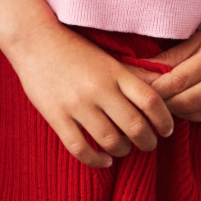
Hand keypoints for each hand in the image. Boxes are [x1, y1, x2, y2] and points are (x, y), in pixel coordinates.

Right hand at [12, 25, 173, 169]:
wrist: (34, 40)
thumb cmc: (73, 48)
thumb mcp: (106, 57)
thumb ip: (130, 75)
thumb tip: (160, 92)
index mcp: (114, 72)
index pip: (151, 101)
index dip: (165, 120)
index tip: (166, 129)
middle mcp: (99, 88)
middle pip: (135, 126)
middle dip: (148, 142)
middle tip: (147, 144)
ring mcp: (76, 103)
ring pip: (110, 141)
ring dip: (122, 151)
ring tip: (122, 149)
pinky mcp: (56, 116)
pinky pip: (80, 148)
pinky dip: (96, 160)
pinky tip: (103, 160)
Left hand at [150, 18, 200, 120]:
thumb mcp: (195, 40)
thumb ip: (169, 58)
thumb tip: (139, 71)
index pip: (178, 81)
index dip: (156, 89)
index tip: (140, 90)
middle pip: (186, 102)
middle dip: (164, 104)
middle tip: (149, 101)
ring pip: (197, 114)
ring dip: (177, 111)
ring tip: (165, 102)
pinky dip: (193, 112)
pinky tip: (185, 103)